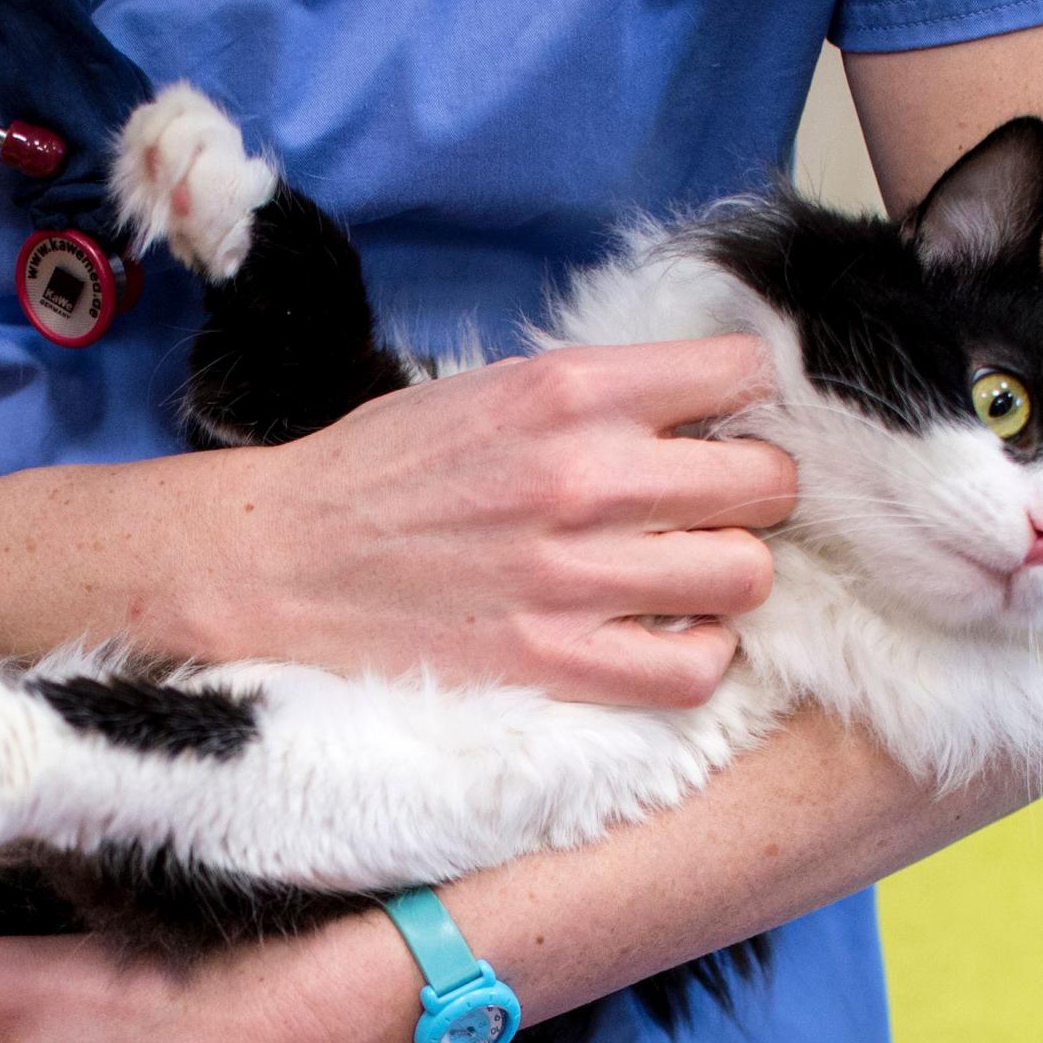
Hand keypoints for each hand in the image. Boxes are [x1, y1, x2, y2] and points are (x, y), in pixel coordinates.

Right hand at [193, 336, 795, 707]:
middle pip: (766, 481)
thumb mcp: (487, 390)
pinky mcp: (551, 663)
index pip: (742, 373)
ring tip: (682, 581)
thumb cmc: (380, 474)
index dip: (744, 404)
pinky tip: (661, 640)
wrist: (276, 564)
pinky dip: (696, 659)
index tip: (718, 430)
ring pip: (746, 576)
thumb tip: (702, 406)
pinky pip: (693, 670)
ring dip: (726, 579)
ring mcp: (571, 576)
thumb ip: (594, 394)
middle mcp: (581, 475)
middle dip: (749, 496)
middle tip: (705, 514)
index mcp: (566, 390)